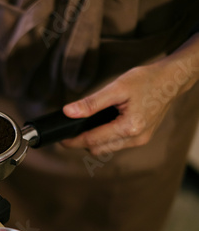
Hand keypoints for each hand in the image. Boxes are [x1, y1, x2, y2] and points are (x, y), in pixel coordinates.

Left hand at [61, 55, 198, 154]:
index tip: (60, 139)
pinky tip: (99, 126)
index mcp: (130, 127)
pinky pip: (116, 144)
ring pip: (107, 148)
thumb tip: (68, 112)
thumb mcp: (116, 88)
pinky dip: (105, 138)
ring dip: (93, 141)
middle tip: (69, 132)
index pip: (92, 141)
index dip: (73, 141)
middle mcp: (136, 138)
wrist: (170, 80)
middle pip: (98, 149)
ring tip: (83, 128)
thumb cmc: (145, 81)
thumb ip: (91, 103)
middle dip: (82, 143)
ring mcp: (140, 140)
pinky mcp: (141, 138)